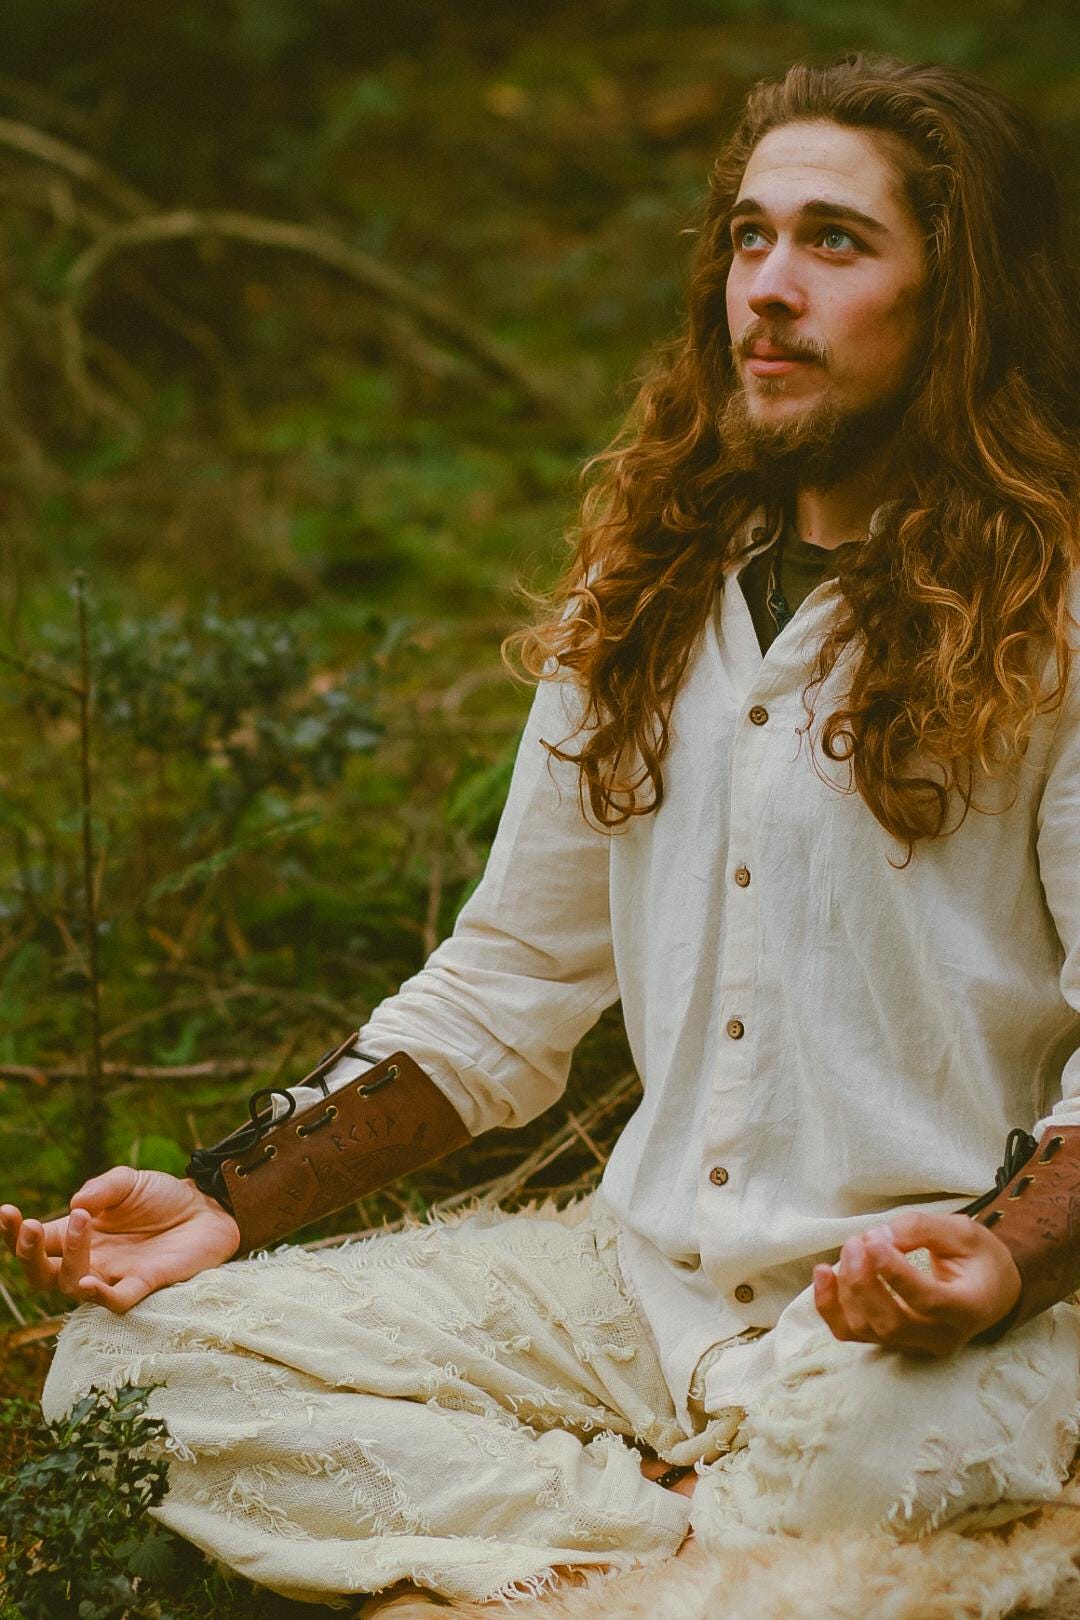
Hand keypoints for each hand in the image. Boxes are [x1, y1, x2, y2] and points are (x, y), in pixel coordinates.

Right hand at [1, 1167, 240, 1315]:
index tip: (5, 1211)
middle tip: (30, 1226)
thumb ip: (102, 1188)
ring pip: (72, 1286)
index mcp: (78, 1234)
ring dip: (69, 1260)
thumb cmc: (162, 1197)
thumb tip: (75, 1205)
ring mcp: (115, 1275)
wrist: (208, 1207)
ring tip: (80, 1224)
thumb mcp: (129, 1181)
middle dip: (27, 1253)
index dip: (13, 1232)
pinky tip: (89, 1283)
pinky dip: (101, 1296)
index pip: (36, 1240)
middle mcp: (90, 1259)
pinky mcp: (145, 1284)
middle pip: (42, 1273)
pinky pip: (116, 1302)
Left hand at [813, 1210, 1021, 1355]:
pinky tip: (822, 1274)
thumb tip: (878, 1236)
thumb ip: (921, 1229)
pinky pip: (851, 1333)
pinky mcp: (891, 1342)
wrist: (989, 1290)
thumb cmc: (978, 1258)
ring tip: (852, 1247)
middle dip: (863, 1280)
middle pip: (891, 1322)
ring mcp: (915, 1346)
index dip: (896, 1273)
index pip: (928, 1301)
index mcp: (968, 1309)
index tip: (874, 1241)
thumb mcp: (962, 1232)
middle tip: (857, 1241)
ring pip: (867, 1329)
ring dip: (847, 1287)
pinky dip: (829, 1306)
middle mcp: (942, 1337)